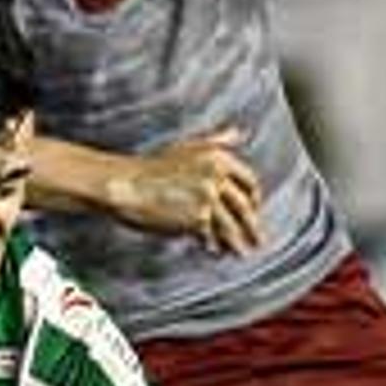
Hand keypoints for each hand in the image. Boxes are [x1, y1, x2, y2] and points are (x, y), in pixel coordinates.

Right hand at [111, 128, 262, 252]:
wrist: (127, 185)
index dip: (254, 198)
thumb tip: (238, 132)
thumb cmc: (153, 167)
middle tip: (257, 238)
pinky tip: (213, 251)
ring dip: (238, 243)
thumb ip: (218, 140)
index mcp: (219, 158)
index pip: (249, 181)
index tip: (253, 209)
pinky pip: (212, 237)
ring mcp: (208, 198)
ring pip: (231, 226)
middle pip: (245, 207)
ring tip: (241, 253)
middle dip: (252, 226)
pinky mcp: (197, 219)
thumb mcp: (188, 147)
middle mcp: (217, 176)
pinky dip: (213, 246)